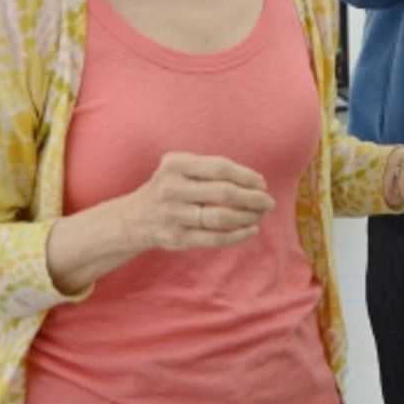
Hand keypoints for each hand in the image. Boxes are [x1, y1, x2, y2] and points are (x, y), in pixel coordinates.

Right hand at [123, 152, 274, 251]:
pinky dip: (238, 236)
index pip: (221, 168)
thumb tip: (255, 183)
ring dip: (248, 217)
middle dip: (253, 198)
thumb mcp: (181, 167)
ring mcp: (173, 215)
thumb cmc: (171, 187)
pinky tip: (251, 230)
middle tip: (268, 202)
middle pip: (224, 193)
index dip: (246, 176)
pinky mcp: (176, 239)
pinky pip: (214, 239)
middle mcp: (171, 189)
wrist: (134, 218)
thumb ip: (212, 169)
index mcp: (175, 164)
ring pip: (221, 218)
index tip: (262, 183)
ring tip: (261, 215)